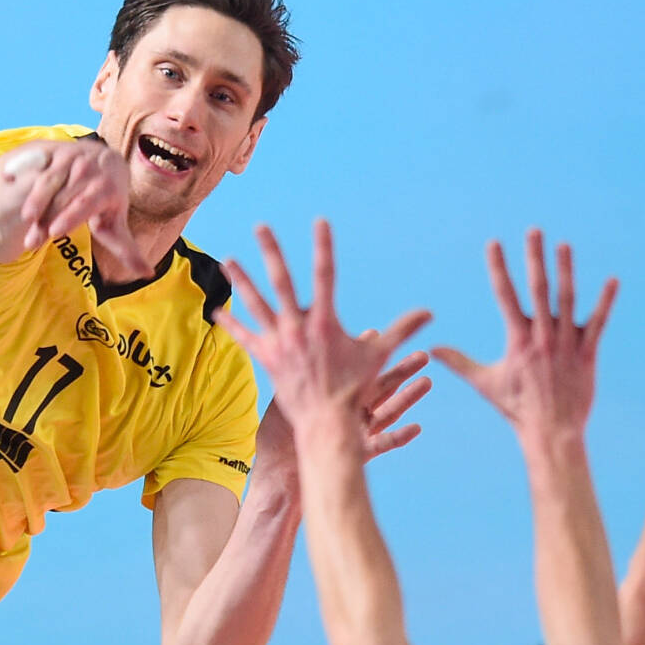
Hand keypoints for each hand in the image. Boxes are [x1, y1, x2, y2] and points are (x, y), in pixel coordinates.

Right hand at [0, 140, 153, 279]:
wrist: (103, 161)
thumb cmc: (106, 202)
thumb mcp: (115, 225)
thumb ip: (127, 250)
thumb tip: (148, 274)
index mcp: (108, 187)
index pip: (87, 202)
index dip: (70, 216)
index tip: (54, 232)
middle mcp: (91, 168)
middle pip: (65, 197)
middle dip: (47, 220)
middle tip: (32, 243)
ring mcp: (71, 156)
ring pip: (49, 181)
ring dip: (35, 202)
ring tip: (25, 223)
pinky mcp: (54, 149)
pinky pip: (37, 166)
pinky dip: (24, 176)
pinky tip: (10, 187)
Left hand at [216, 219, 431, 450]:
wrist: (327, 422)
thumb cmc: (355, 389)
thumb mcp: (380, 356)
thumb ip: (402, 329)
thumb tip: (429, 314)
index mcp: (325, 321)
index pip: (325, 274)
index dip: (323, 246)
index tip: (320, 222)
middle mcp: (298, 327)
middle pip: (280, 280)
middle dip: (271, 251)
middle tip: (260, 226)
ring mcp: (279, 342)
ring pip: (256, 304)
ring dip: (242, 280)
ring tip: (228, 260)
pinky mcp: (267, 358)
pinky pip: (245, 338)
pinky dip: (231, 325)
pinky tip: (215, 313)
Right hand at [431, 230, 615, 439]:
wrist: (550, 431)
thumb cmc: (516, 408)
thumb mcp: (485, 383)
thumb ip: (459, 362)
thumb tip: (432, 350)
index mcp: (517, 340)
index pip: (505, 295)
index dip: (499, 267)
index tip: (494, 244)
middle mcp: (542, 337)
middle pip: (538, 289)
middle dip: (535, 258)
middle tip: (534, 231)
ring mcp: (566, 344)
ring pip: (567, 300)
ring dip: (566, 270)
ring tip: (563, 245)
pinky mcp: (587, 353)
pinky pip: (598, 323)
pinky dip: (605, 302)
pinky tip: (611, 280)